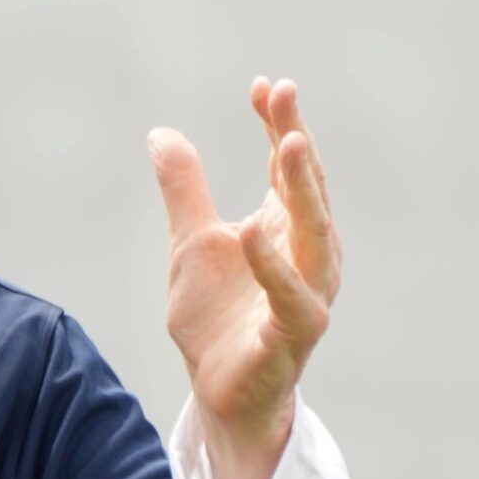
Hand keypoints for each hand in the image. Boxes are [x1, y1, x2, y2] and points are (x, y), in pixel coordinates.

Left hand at [149, 78, 340, 478]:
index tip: (265, 86)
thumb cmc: (216, 318)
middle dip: (296, 141)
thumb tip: (162, 133)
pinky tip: (251, 231)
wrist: (218, 393)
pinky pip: (293, 297)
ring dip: (302, 190)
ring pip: (316, 236)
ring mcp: (308, 294)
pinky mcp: (295, 334)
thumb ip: (183, 191)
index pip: (288, 168)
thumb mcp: (190, 243)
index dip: (280, 125)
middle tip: (283, 97)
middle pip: (308, 190)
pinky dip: (274, 265)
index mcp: (287, 229)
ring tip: (285, 144)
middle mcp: (309, 256)